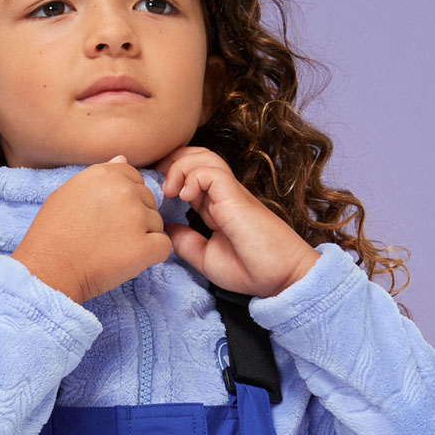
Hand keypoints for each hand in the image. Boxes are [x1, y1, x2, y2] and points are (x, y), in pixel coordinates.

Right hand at [13, 155, 171, 303]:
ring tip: (112, 251)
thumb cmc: (51, 234)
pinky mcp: (144, 247)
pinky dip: (151, 256)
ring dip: (142, 238)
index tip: (107, 218)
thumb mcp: (67, 193)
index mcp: (105, 175)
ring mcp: (136, 218)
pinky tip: (127, 261)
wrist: (47, 270)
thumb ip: (99, 175)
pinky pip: (163, 247)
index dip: (125, 201)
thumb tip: (123, 158)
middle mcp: (123, 191)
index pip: (135, 179)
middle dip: (135, 219)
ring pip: (157, 224)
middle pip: (148, 201)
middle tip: (107, 238)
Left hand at [153, 146, 319, 298]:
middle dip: (171, 161)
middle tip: (156, 183)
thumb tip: (166, 227)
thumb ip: (186, 242)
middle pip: (195, 156)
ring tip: (169, 190)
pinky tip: (184, 196)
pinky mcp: (236, 196)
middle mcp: (222, 195)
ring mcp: (230, 193)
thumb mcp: (206, 259)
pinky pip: (211, 171)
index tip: (154, 193)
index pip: (189, 175)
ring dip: (179, 167)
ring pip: (202, 157)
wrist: (280, 277)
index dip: (169, 175)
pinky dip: (192, 176)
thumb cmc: (249, 270)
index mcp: (214, 207)